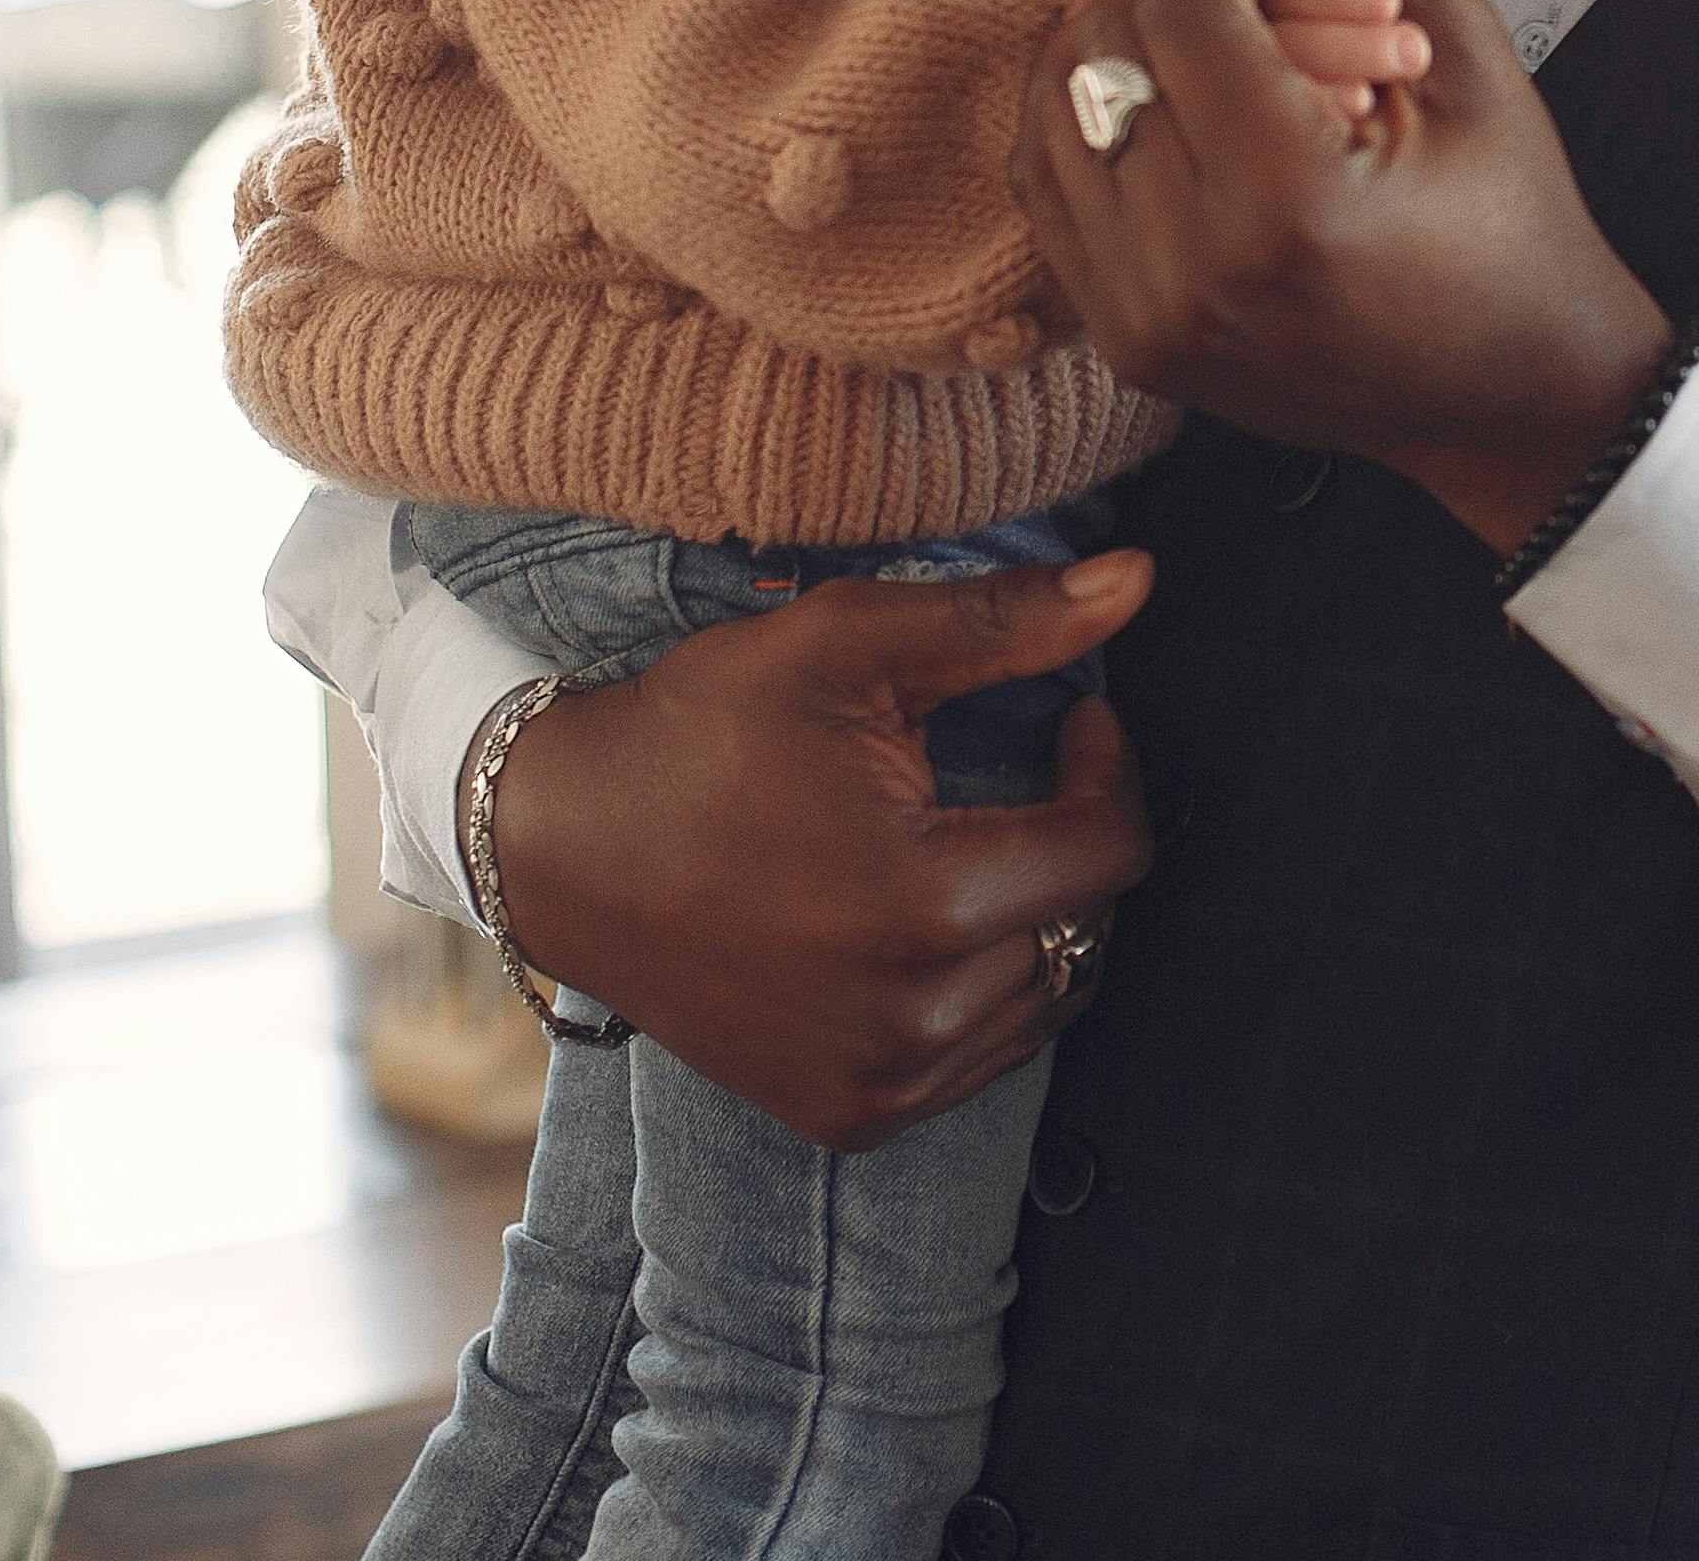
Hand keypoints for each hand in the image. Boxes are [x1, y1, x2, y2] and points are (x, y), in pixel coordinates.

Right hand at [478, 554, 1151, 1149]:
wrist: (558, 848)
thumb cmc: (698, 731)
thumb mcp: (845, 646)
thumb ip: (1003, 622)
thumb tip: (1140, 582)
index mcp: (926, 905)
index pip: (1110, 850)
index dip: (1109, 766)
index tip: (1077, 719)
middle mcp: (914, 1019)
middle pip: (1088, 926)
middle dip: (1071, 840)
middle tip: (1018, 775)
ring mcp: (880, 1084)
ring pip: (1045, 998)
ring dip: (1037, 918)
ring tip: (969, 841)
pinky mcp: (848, 1117)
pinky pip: (979, 1056)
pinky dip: (980, 989)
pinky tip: (923, 923)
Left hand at [1011, 0, 1668, 551]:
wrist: (1514, 397)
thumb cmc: (1509, 216)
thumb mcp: (1461, 51)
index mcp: (1290, 203)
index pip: (1179, 2)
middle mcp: (1194, 274)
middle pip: (1097, 49)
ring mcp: (1146, 322)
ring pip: (1048, 115)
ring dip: (1120, 51)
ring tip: (1221, 47)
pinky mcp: (1125, 346)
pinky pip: (1048, 192)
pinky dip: (1094, 126)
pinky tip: (1178, 107)